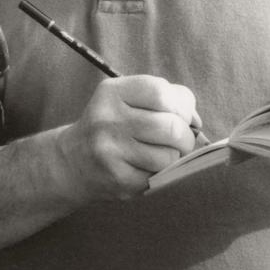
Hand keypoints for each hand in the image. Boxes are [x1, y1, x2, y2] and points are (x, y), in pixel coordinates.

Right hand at [58, 74, 199, 201]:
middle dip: (185, 137)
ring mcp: (110, 149)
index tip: (181, 115)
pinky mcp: (117, 177)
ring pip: (168, 156)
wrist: (73, 159)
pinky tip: (145, 167)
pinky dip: (160, 174)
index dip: (182, 105)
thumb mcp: (126, 99)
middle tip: (179, 140)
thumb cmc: (113, 125)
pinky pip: (158, 177)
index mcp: (112, 92)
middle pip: (171, 127)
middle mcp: (108, 117)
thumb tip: (196, 121)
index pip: (161, 92)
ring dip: (174, 157)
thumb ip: (163, 99)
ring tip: (161, 154)